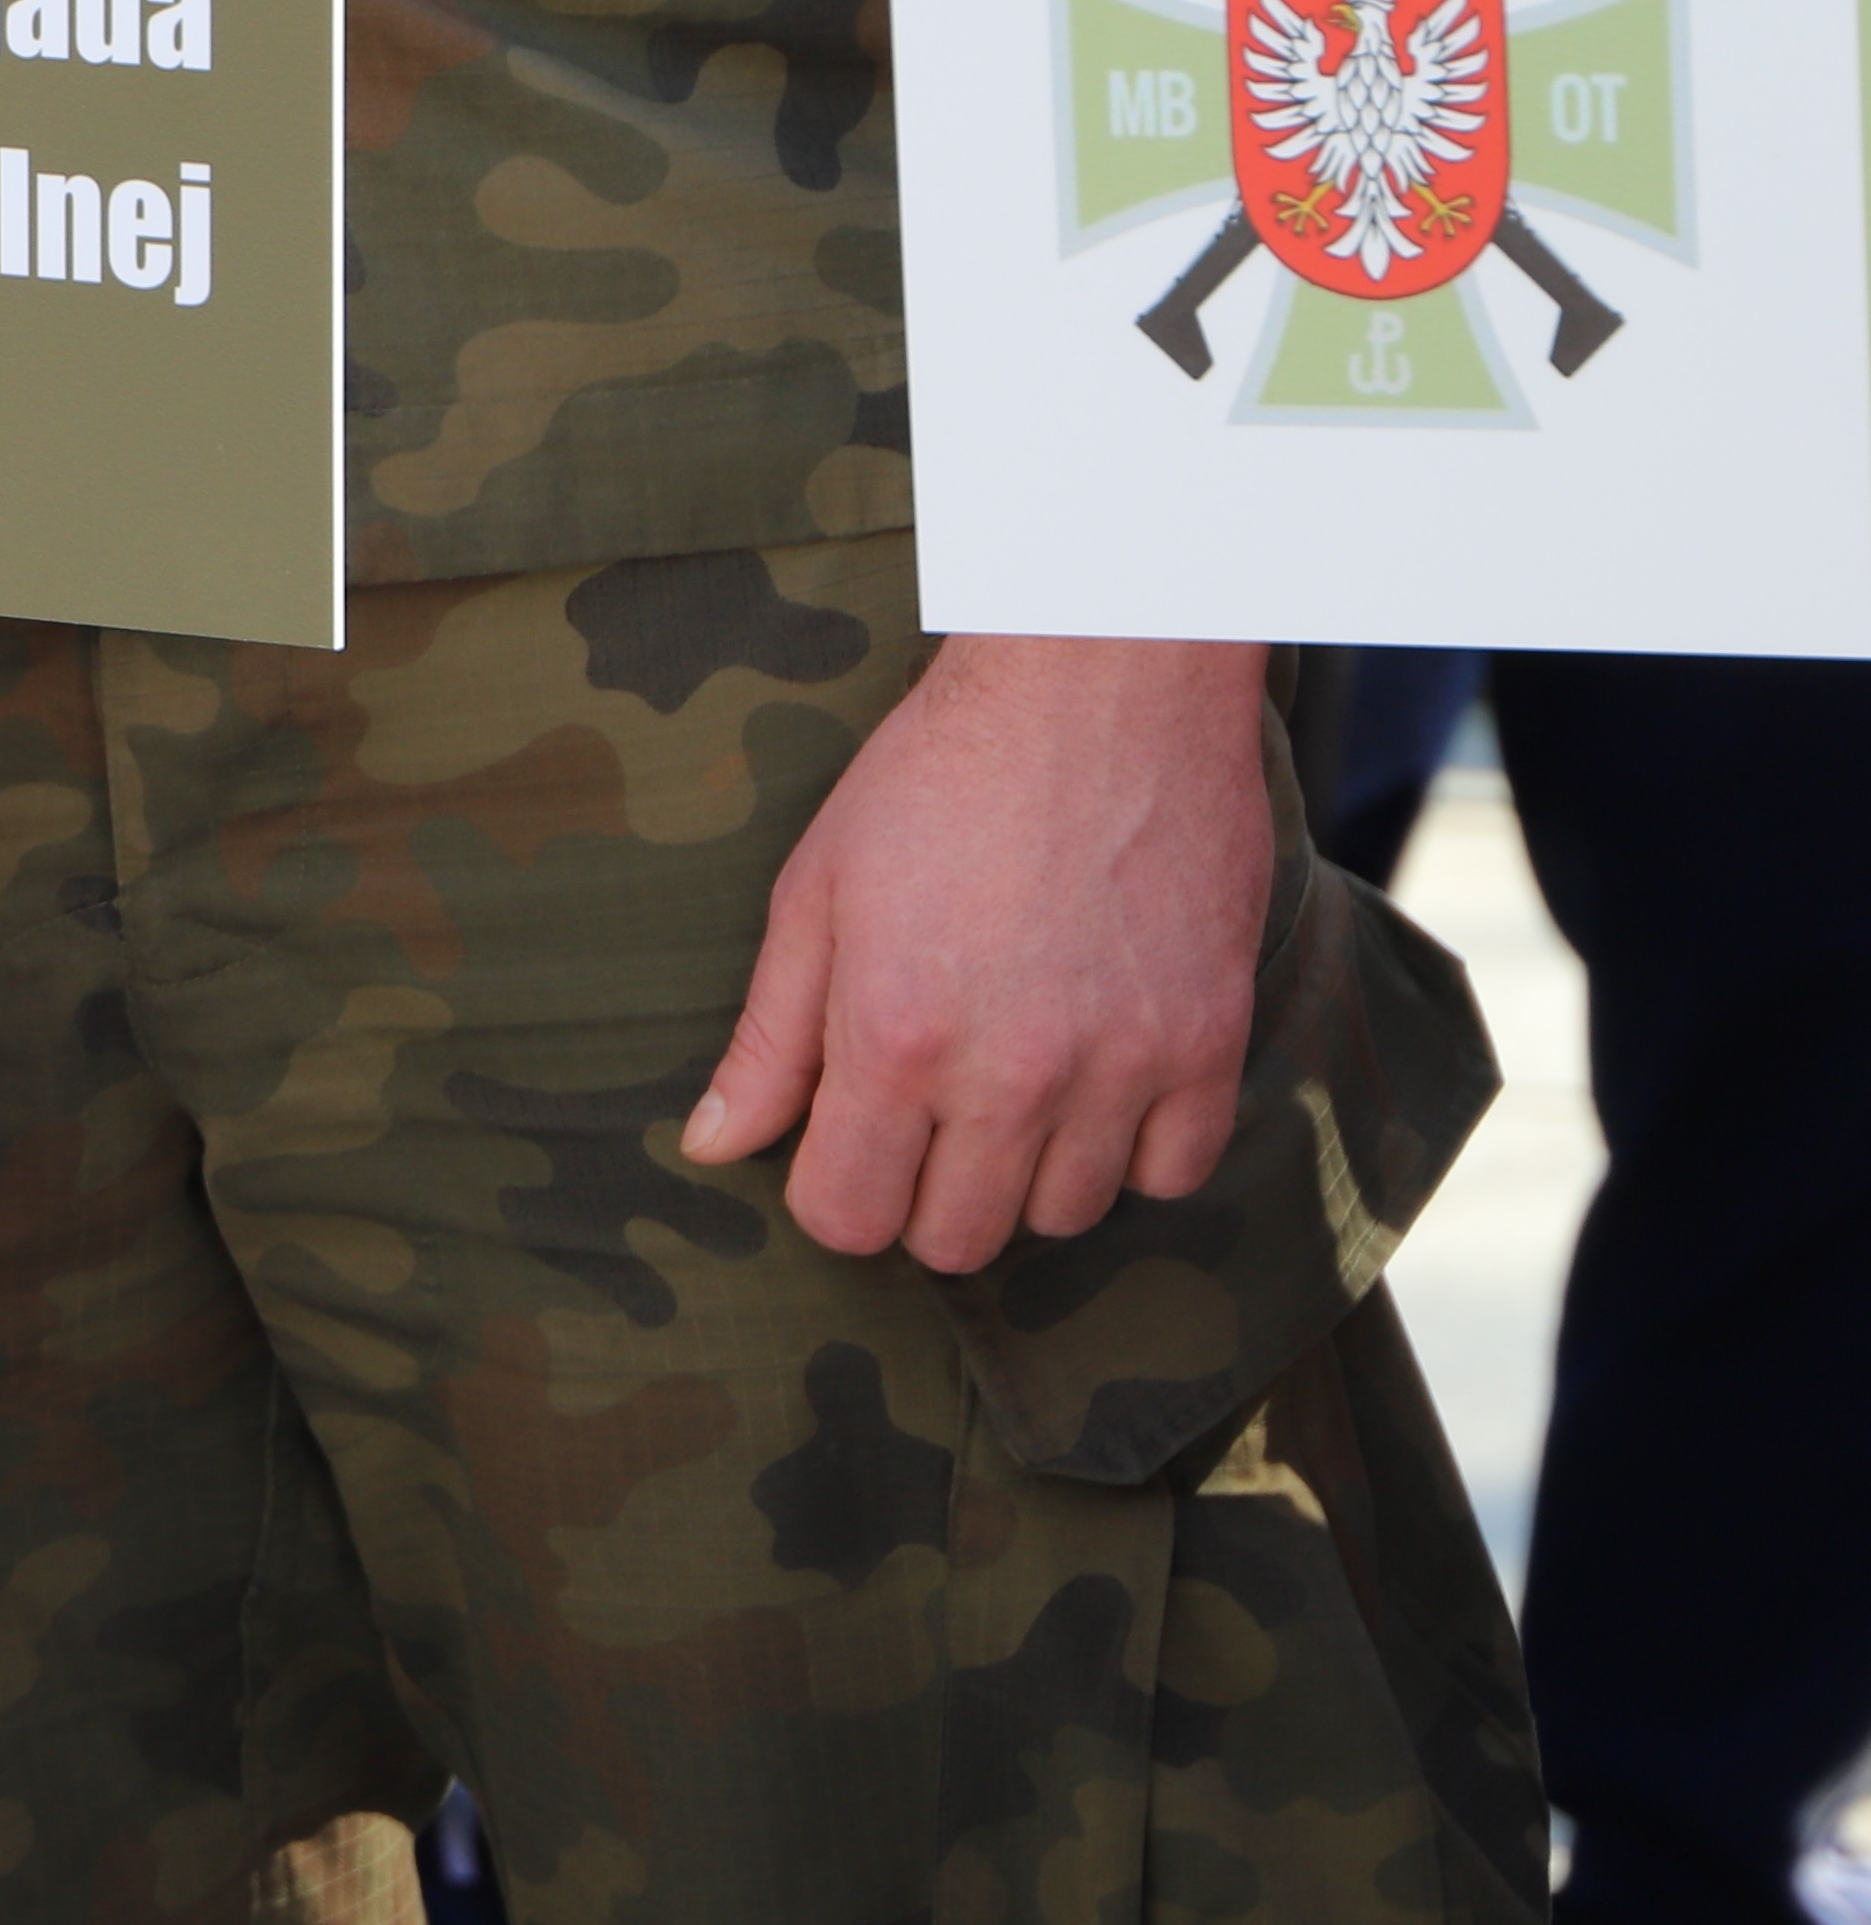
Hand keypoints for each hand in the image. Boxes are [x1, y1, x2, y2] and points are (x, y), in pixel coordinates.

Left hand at [679, 635, 1272, 1274]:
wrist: (1100, 685)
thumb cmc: (938, 778)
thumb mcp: (817, 893)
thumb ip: (771, 1038)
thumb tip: (715, 1145)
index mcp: (893, 1037)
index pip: (848, 1218)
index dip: (833, 1192)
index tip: (844, 1143)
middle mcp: (1010, 1072)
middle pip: (956, 1239)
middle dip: (922, 1196)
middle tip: (924, 1119)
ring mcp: (1121, 1063)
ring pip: (1066, 1216)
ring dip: (1027, 1175)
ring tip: (1009, 1091)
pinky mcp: (1210, 1039)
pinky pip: (1174, 1173)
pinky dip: (1135, 1152)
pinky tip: (1099, 1088)